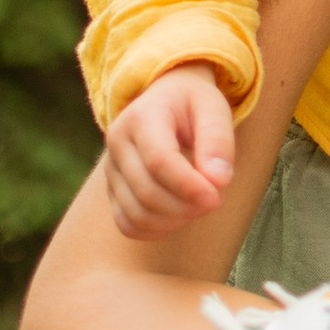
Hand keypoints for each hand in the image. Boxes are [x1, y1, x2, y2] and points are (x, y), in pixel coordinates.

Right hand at [105, 64, 238, 239]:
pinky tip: (179, 216)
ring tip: (199, 205)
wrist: (165, 99)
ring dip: (175, 220)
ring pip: (137, 214)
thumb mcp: (213, 108)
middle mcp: (117, 142)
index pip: (158, 161)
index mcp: (141, 116)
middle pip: (147, 192)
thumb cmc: (192, 103)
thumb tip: (218, 182)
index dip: (188, 186)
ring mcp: (111, 168)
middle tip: (215, 199)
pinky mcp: (112, 190)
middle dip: (186, 206)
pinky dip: (156, 230)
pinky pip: (128, 224)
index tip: (216, 196)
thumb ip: (218, 141)